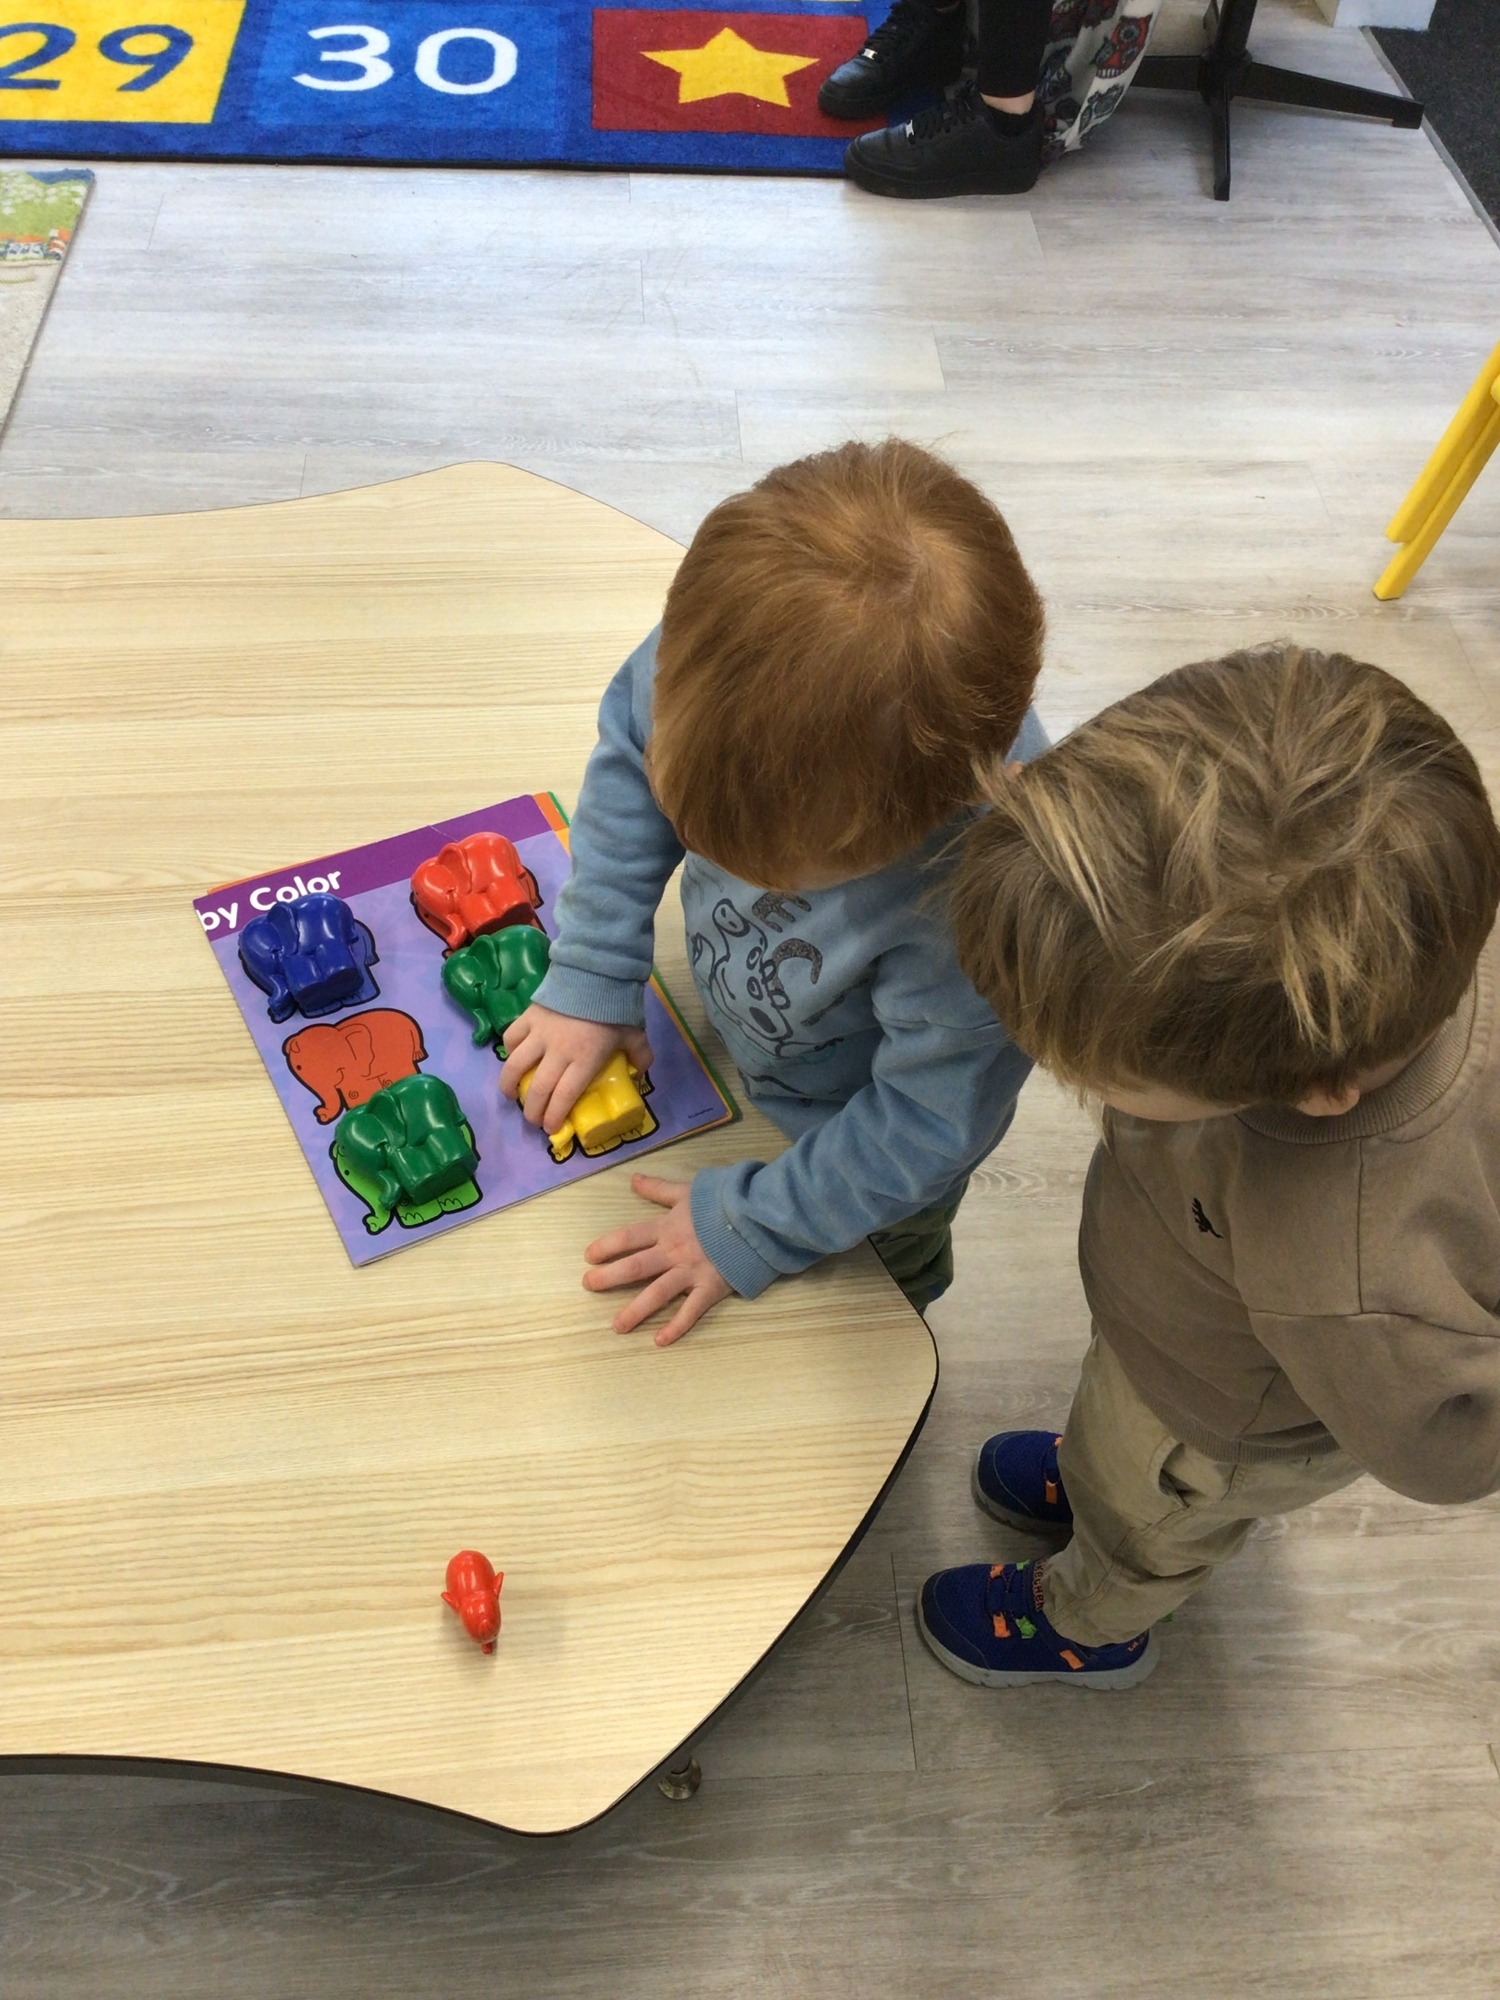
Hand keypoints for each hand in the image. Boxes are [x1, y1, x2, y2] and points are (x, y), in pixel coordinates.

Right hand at [499, 1004, 653, 1134]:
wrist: (596, 972)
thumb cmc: (616, 1007)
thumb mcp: (635, 1035)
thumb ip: (640, 1057)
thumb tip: (638, 1075)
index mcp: (584, 1060)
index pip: (564, 1097)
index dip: (554, 1116)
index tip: (550, 1128)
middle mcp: (558, 1052)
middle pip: (538, 1089)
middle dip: (532, 1110)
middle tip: (532, 1119)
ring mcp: (539, 1034)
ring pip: (515, 1066)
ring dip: (509, 1085)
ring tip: (509, 1095)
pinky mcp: (528, 1017)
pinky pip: (511, 1038)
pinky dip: (509, 1050)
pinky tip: (511, 1057)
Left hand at [583, 1174, 731, 1346]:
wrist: (758, 1215)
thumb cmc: (724, 1201)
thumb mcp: (688, 1190)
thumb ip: (659, 1189)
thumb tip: (633, 1179)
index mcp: (667, 1227)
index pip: (629, 1237)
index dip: (606, 1246)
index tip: (588, 1256)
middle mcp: (673, 1252)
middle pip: (635, 1267)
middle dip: (609, 1277)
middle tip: (588, 1286)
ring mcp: (691, 1272)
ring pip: (657, 1293)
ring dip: (635, 1310)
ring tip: (617, 1326)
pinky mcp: (711, 1287)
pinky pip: (691, 1311)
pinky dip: (676, 1326)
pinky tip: (659, 1340)